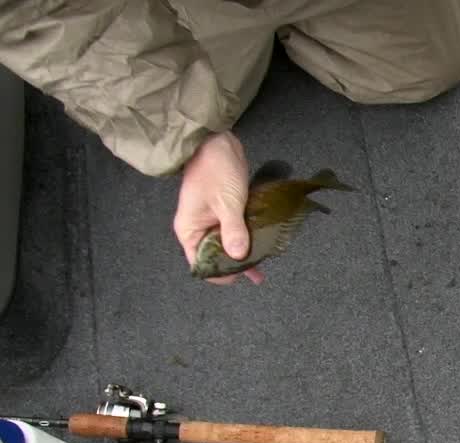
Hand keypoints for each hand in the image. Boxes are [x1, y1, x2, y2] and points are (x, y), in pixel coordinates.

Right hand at [172, 131, 260, 284]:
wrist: (216, 141)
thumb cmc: (215, 169)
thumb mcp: (227, 203)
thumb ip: (233, 231)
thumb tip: (238, 257)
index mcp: (190, 230)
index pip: (200, 263)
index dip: (219, 273)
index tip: (240, 277)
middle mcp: (198, 228)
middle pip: (214, 256)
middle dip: (234, 266)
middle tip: (258, 274)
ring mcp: (211, 220)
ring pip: (226, 244)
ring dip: (242, 253)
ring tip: (262, 266)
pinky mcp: (224, 211)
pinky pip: (234, 231)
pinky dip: (245, 239)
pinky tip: (260, 246)